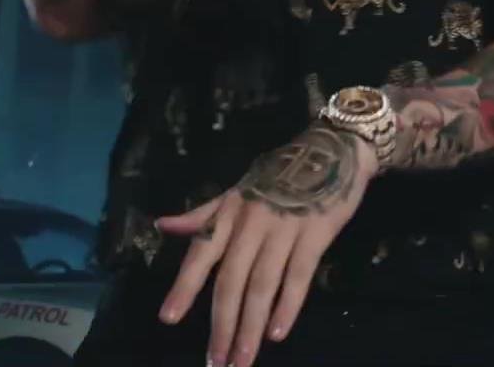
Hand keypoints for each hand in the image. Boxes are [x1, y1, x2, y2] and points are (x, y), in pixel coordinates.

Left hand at [155, 125, 375, 366]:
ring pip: (262, 285)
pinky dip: (288, 305)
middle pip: (232, 281)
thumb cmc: (280, 173)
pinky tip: (279, 332)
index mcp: (230, 214)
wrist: (332, 149)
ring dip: (252, 326)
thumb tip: (161, 226)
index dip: (184, 288)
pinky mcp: (316, 234)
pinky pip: (299, 275)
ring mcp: (285, 229)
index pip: (201, 255)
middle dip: (223, 325)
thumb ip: (202, 214)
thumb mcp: (237, 190)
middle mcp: (252, 224)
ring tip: (243, 358)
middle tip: (216, 362)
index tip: (168, 319)